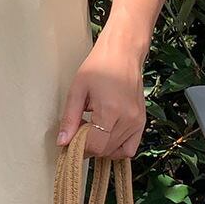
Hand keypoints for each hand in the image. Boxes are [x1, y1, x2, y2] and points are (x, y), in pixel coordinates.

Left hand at [56, 27, 147, 157]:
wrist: (122, 52)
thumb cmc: (99, 66)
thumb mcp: (77, 90)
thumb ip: (70, 118)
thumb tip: (63, 142)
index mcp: (111, 111)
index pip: (95, 145)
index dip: (79, 147)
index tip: (70, 142)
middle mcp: (128, 119)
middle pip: (105, 150)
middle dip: (88, 147)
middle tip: (78, 132)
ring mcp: (137, 121)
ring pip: (117, 150)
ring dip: (101, 146)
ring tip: (91, 130)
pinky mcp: (142, 121)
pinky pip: (130, 147)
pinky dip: (117, 148)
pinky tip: (105, 137)